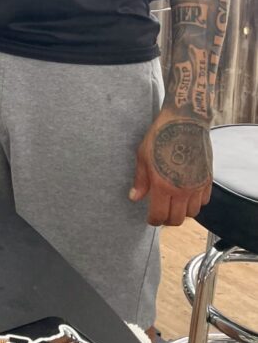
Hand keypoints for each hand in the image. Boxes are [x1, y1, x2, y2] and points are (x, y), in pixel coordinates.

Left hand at [130, 111, 212, 225]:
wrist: (185, 122)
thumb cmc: (159, 136)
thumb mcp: (143, 156)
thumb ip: (140, 180)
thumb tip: (134, 198)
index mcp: (162, 185)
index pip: (159, 216)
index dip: (153, 220)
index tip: (150, 218)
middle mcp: (181, 190)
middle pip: (177, 220)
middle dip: (167, 220)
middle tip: (161, 213)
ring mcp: (197, 186)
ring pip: (192, 214)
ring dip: (182, 212)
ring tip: (174, 204)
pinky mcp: (208, 180)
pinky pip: (203, 201)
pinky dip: (195, 203)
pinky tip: (187, 194)